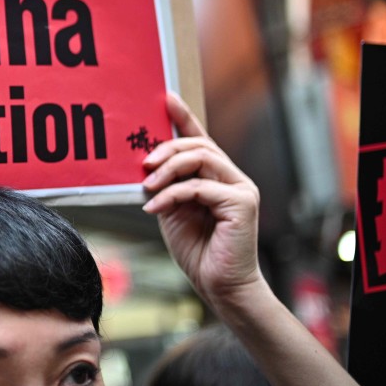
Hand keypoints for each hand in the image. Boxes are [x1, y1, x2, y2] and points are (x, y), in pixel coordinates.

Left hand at [141, 93, 264, 305]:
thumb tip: (144, 165)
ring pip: (200, 158)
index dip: (184, 117)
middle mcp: (232, 177)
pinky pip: (199, 186)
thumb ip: (164, 187)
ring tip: (147, 185)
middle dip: (165, 148)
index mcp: (216, 177)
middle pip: (197, 145)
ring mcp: (241, 188)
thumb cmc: (197, 251)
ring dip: (167, 169)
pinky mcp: (242, 203)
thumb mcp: (172, 211)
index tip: (166, 98)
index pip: (200, 139)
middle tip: (143, 163)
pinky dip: (172, 194)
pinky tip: (155, 208)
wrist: (220, 287)